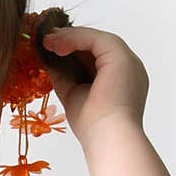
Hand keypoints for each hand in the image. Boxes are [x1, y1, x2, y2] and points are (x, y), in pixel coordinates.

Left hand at [41, 25, 148, 146]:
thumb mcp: (72, 94)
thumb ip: (64, 76)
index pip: (95, 58)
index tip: (51, 49)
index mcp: (120, 81)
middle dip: (69, 41)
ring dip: (69, 37)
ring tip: (47, 42)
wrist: (106, 137)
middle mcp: (128, 69)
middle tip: (46, 40)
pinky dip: (74, 39)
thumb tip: (49, 60)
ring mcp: (127, 61)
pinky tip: (56, 45)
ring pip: (96, 40)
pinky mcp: (121, 57)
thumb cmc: (93, 126)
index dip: (73, 51)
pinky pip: (95, 39)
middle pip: (96, 47)